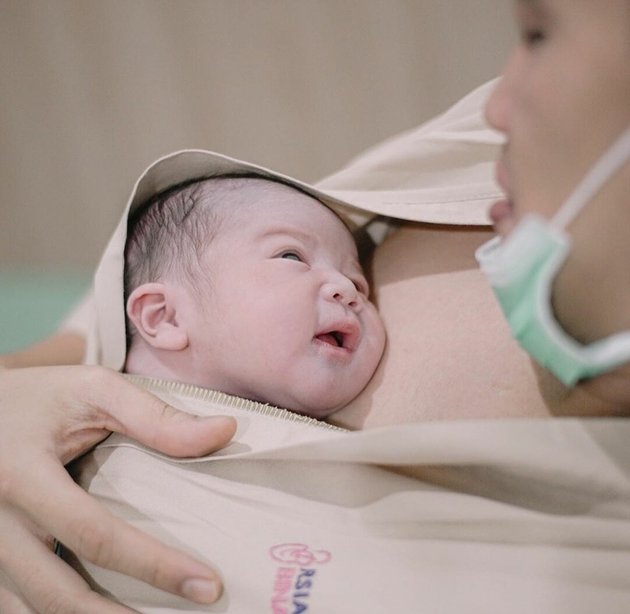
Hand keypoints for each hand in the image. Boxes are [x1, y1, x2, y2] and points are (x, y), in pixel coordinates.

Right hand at [0, 365, 236, 611]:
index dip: (154, 566)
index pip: (95, 536)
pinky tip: (100, 612)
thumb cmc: (37, 396)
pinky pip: (14, 603)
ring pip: (32, 609)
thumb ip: (155, 415)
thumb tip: (225, 431)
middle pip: (58, 594)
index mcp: (23, 476)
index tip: (208, 585)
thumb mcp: (92, 389)